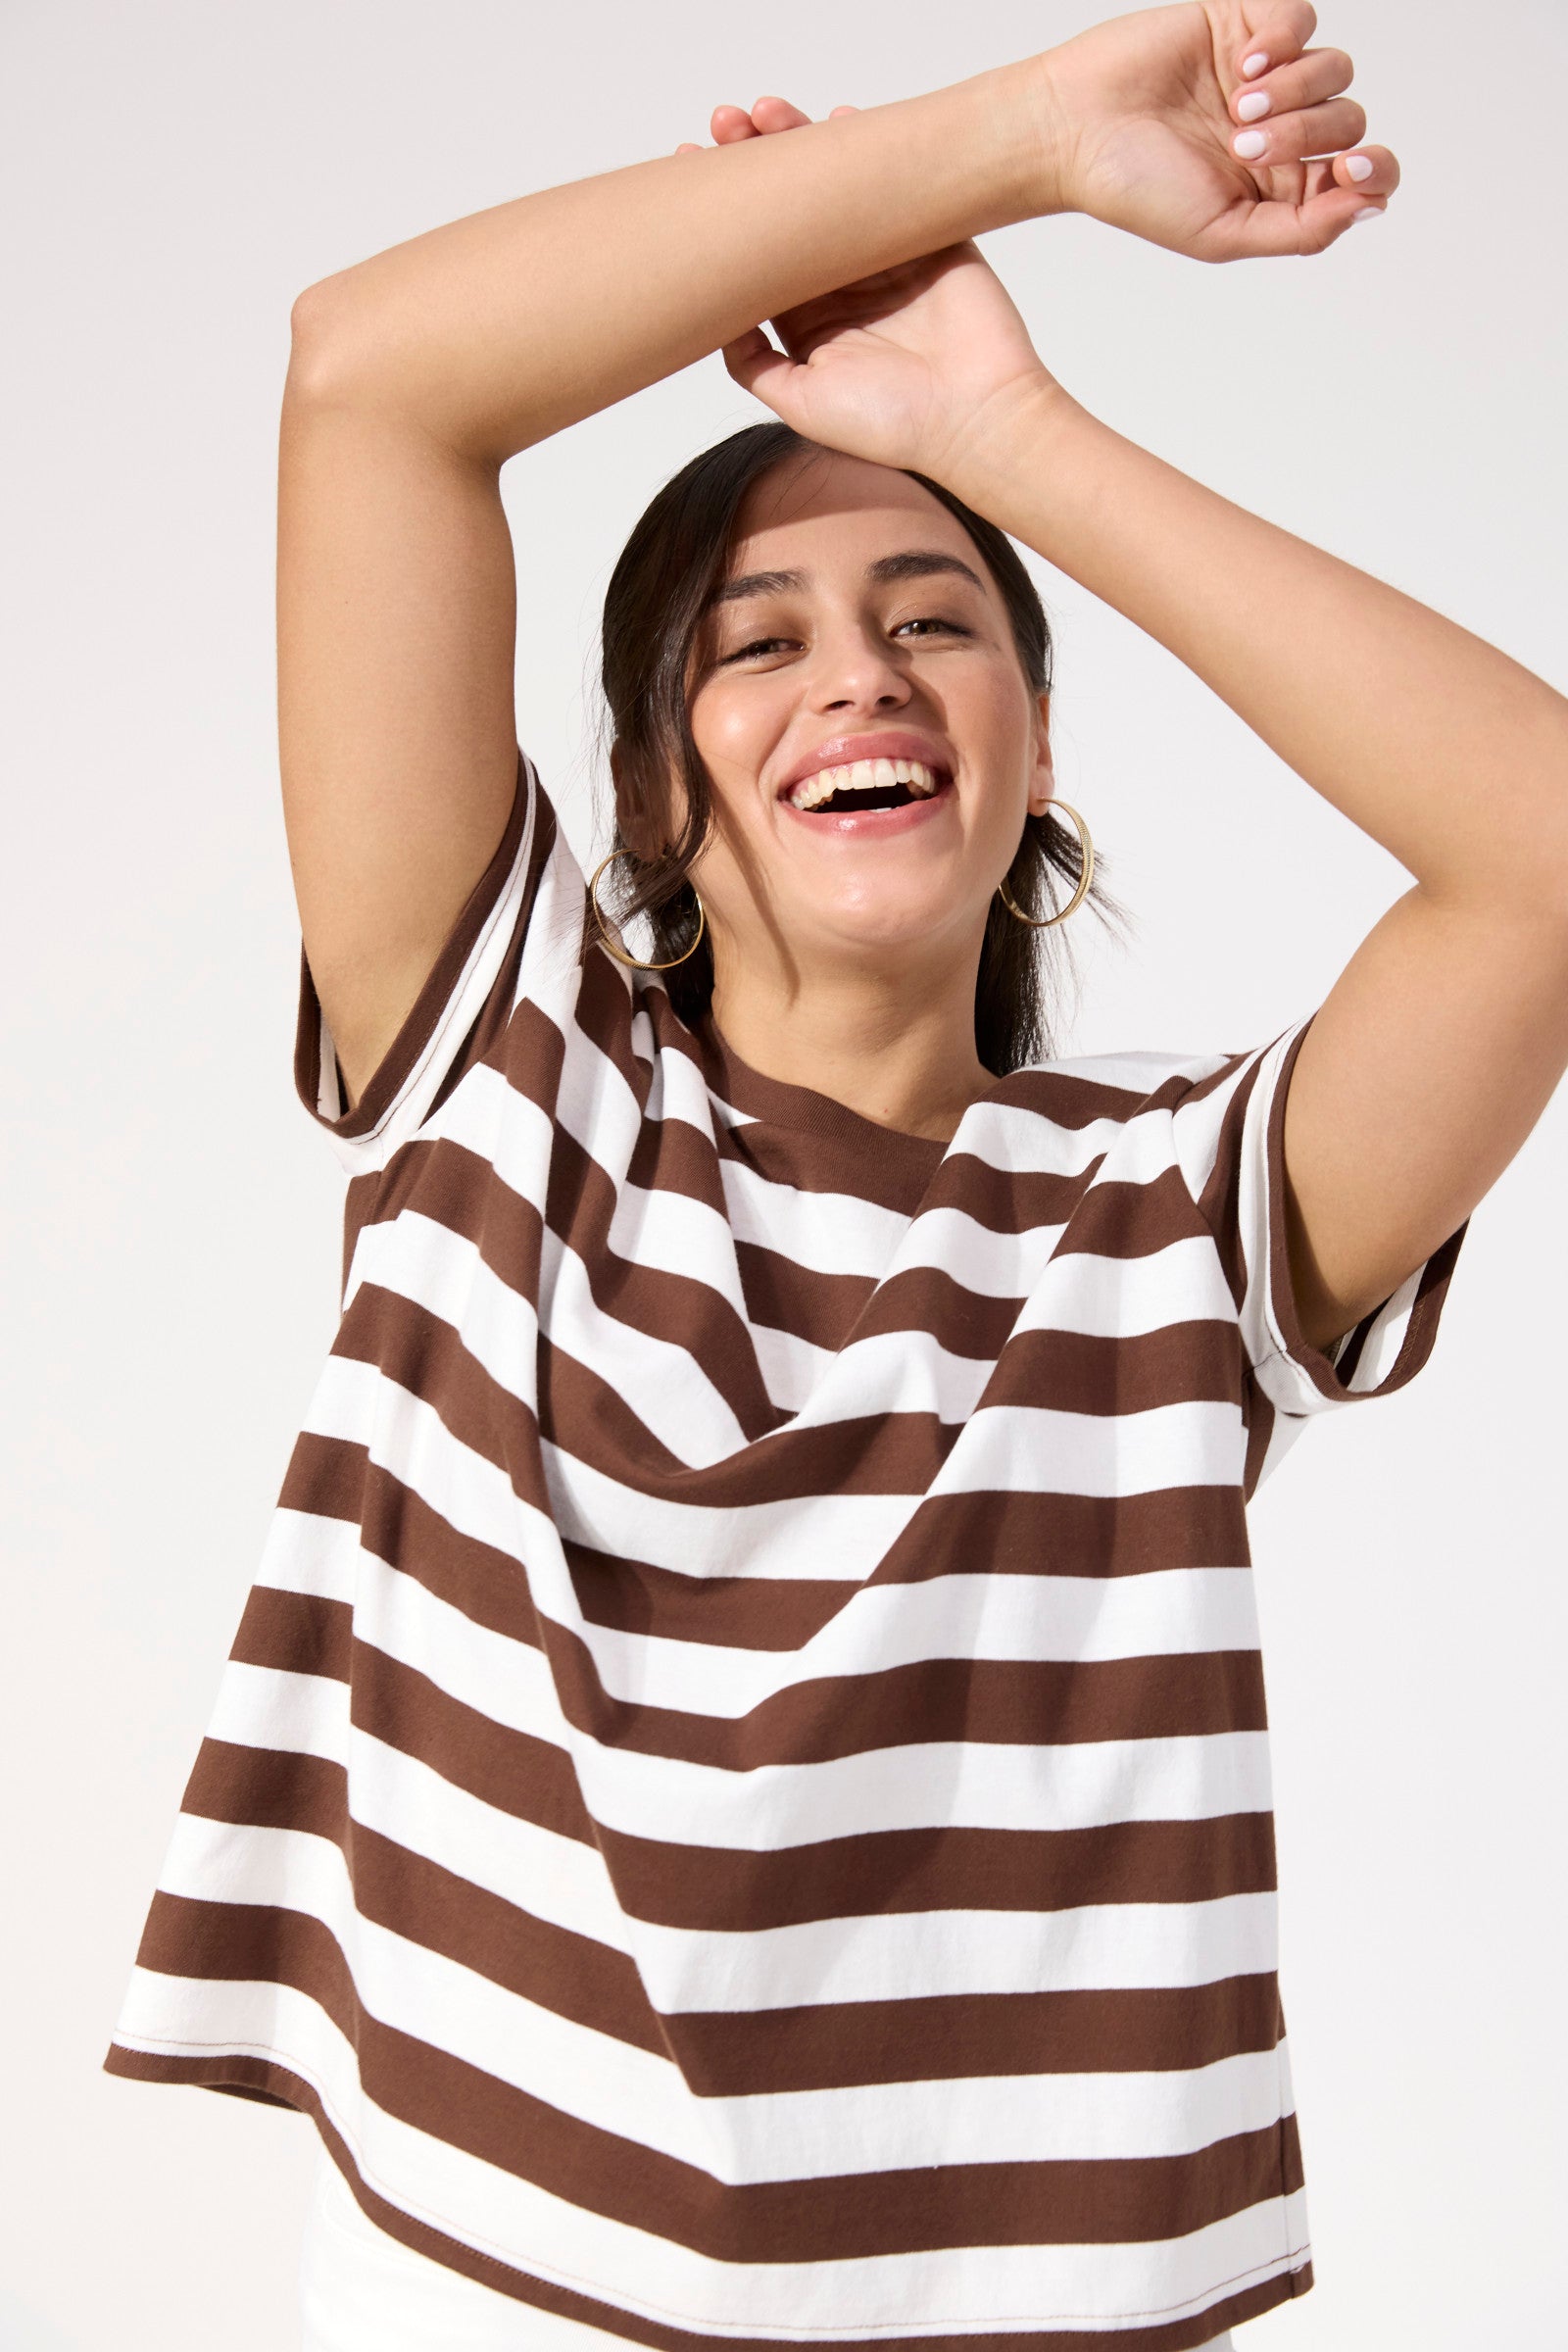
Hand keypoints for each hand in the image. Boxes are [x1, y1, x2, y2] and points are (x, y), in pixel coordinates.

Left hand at [674, 98, 1054, 484]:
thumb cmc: (891, 424)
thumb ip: (755, 364)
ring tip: (764, 112)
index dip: (726, 209)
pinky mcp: (933, 238)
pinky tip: (840, 120)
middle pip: (791, 208)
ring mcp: (888, 256)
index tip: (687, 168)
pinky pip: (900, 183)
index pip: (760, 250)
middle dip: (754, 160)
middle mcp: (844, 282)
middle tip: (721, 123)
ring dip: (801, 142)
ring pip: (837, 187)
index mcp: (809, 318)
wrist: (975, 419)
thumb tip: (715, 320)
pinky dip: (875, 149)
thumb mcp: (801, 403)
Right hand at [1039, 0, 1396, 257]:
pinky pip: (1302, 18)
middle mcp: (1283, 131)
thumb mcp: (1222, 233)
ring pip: (1335, 69)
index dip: (1374, 171)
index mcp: (1282, 188)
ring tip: (1239, 105)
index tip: (1348, 170)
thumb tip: (1371, 208)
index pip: (1363, 177)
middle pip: (1349, 122)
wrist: (1077, 128)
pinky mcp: (1245, 23)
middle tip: (1243, 143)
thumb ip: (1300, 232)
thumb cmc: (1137, 189)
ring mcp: (1268, 77)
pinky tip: (1244, 63)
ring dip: (1296, 88)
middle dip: (1306, 133)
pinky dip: (1285, 39)